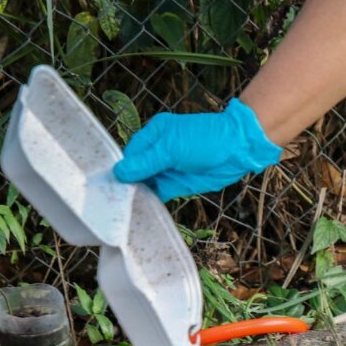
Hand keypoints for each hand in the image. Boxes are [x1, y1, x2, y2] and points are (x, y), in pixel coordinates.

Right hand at [113, 98, 281, 201]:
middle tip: (111, 203)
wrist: (238, 149)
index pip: (130, 155)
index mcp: (153, 135)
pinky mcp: (177, 184)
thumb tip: (119, 173)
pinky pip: (158, 193)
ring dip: (137, 195)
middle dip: (126, 184)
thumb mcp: (172, 150)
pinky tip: (139, 210)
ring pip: (145, 183)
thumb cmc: (205, 140)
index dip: (121, 170)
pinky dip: (150, 201)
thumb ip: (146, 163)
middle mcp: (157, 152)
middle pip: (135, 171)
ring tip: (121, 210)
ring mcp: (167, 169)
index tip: (108, 186)